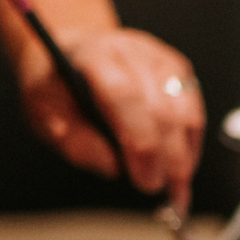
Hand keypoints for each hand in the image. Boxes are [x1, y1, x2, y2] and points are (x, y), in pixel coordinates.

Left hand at [18, 27, 206, 213]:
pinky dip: (191, 145)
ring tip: (176, 186)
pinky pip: (194, 112)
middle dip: (167, 156)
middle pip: (162, 107)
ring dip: (184, 154)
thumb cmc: (57, 85)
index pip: (126, 97)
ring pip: (185, 111)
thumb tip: (112, 168)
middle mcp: (132, 50)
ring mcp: (160, 58)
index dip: (141, 144)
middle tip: (159, 189)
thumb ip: (74, 141)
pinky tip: (181, 167)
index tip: (145, 181)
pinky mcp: (178, 70)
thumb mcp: (44, 113)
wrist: (71, 50)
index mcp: (94, 56)